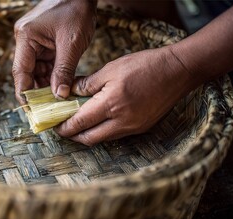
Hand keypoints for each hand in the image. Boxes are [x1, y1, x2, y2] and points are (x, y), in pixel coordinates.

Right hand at [12, 0, 96, 104]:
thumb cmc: (76, 9)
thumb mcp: (72, 43)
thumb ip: (64, 71)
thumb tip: (59, 96)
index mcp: (26, 37)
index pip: (21, 72)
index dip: (25, 93)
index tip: (32, 111)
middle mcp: (25, 40)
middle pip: (27, 73)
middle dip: (37, 92)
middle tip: (47, 111)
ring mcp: (33, 42)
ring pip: (37, 71)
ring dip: (46, 86)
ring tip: (56, 102)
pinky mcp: (43, 43)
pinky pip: (45, 65)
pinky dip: (52, 77)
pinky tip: (60, 89)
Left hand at [54, 47, 195, 145]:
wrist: (177, 71)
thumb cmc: (144, 66)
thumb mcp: (111, 69)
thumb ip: (88, 84)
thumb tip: (70, 92)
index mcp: (111, 104)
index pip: (80, 123)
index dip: (65, 127)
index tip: (55, 126)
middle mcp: (121, 121)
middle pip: (90, 138)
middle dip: (73, 136)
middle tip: (64, 127)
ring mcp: (133, 127)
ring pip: (103, 139)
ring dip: (88, 134)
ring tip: (79, 123)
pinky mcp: (141, 128)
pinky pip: (116, 135)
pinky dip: (103, 131)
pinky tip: (99, 120)